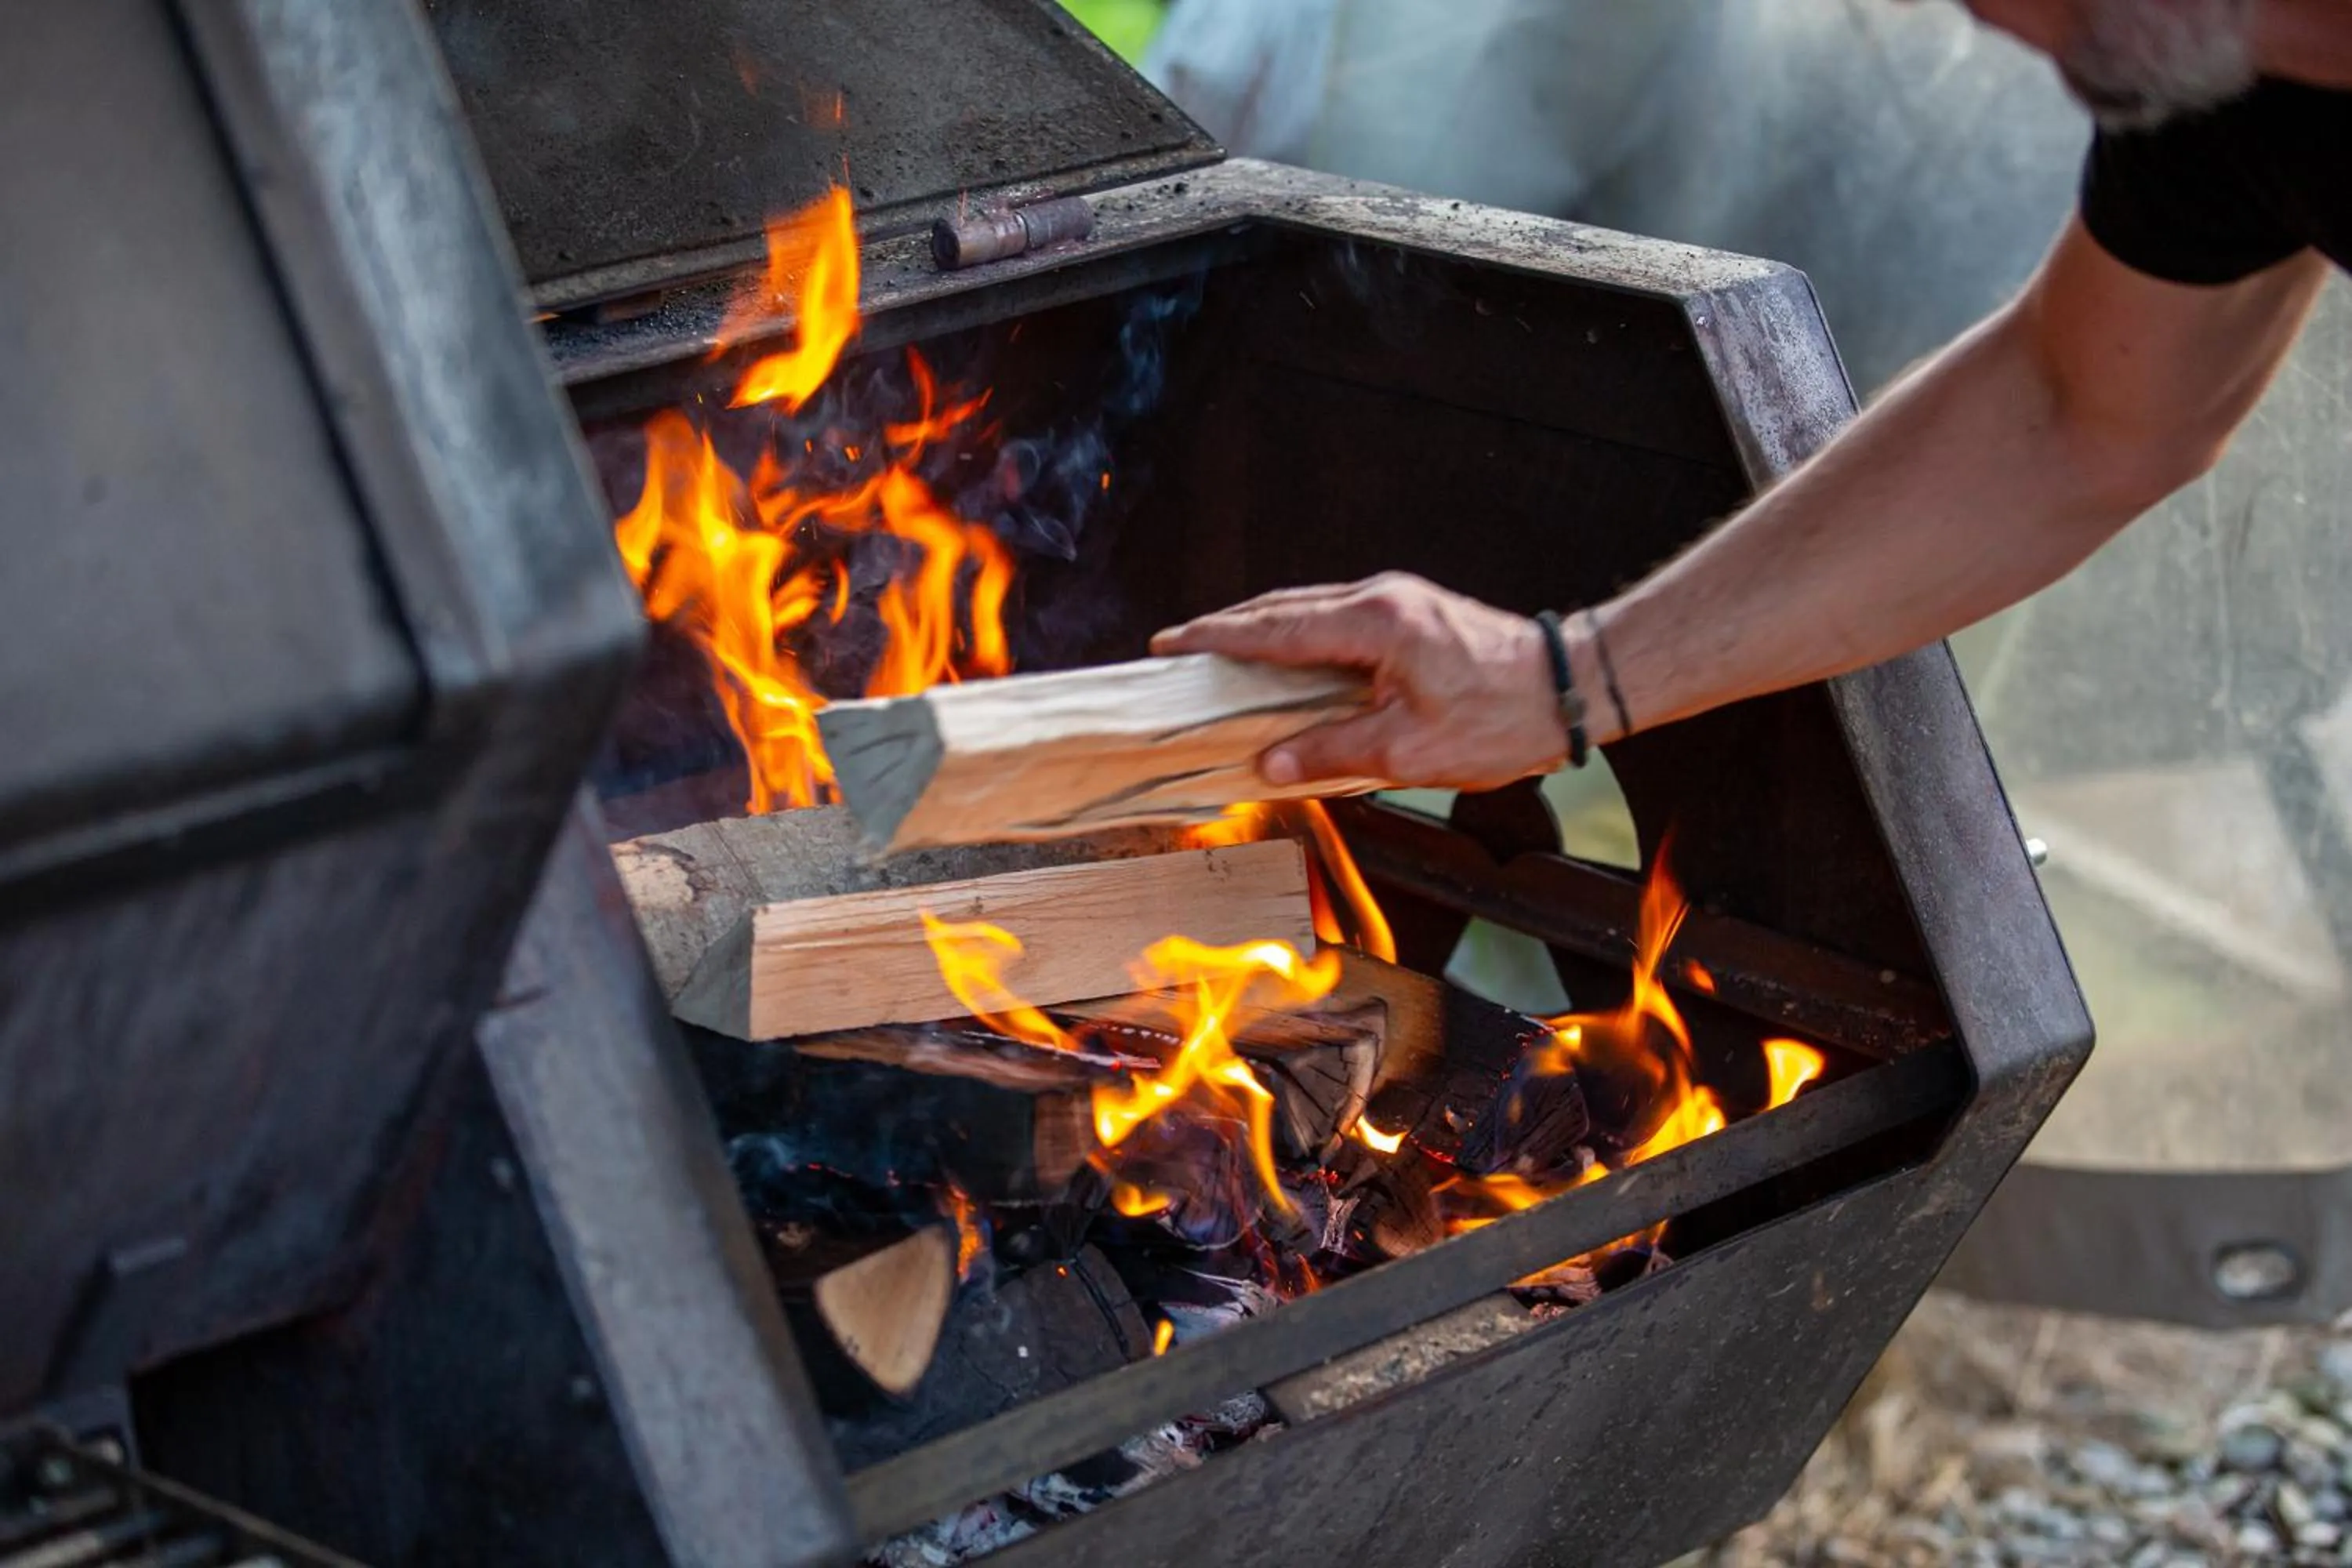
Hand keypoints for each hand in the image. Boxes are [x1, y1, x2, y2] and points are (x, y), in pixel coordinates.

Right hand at [1151, 573, 1569, 790]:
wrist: (1569, 691)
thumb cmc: (1500, 719)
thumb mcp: (1408, 751)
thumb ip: (1330, 753)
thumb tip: (1267, 765)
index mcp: (1375, 624)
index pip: (1276, 628)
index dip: (1218, 639)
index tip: (1172, 645)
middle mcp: (1381, 599)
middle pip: (1284, 608)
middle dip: (1228, 630)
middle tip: (1179, 652)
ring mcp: (1397, 601)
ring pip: (1308, 610)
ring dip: (1261, 632)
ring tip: (1218, 658)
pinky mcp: (1409, 614)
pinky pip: (1334, 620)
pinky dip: (1296, 638)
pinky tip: (1281, 662)